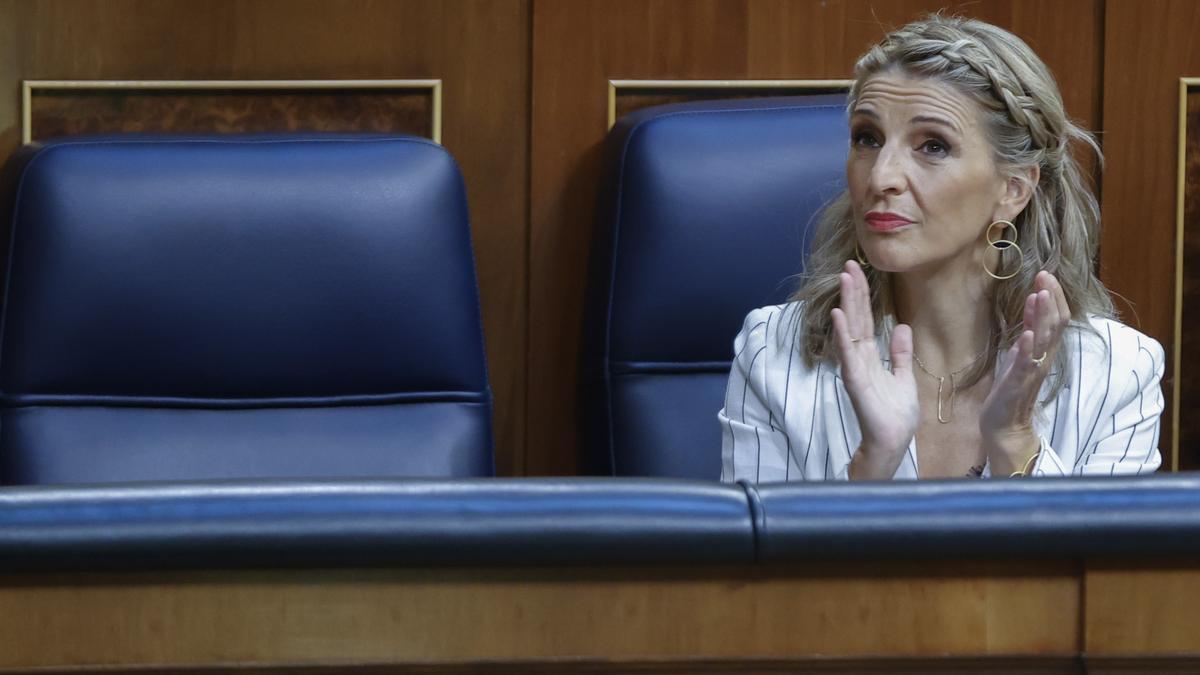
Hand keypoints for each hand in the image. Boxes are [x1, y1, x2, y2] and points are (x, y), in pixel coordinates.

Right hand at [831, 260, 918, 477]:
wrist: (893, 441)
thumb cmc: (895, 414)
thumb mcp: (903, 376)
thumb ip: (900, 353)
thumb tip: (900, 326)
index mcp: (871, 356)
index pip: (865, 319)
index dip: (863, 296)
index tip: (859, 271)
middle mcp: (859, 358)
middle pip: (856, 319)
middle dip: (853, 292)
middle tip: (849, 265)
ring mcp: (855, 369)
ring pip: (850, 331)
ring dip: (847, 305)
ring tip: (845, 280)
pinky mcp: (855, 382)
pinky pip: (848, 355)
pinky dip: (843, 335)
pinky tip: (840, 316)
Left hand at [980, 271, 1070, 472]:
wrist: (1004, 426)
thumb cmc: (1011, 389)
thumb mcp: (1019, 353)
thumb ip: (1028, 330)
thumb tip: (1033, 303)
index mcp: (1043, 351)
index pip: (1056, 319)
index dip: (1054, 297)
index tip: (1047, 275)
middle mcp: (1043, 359)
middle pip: (1054, 325)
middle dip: (1050, 299)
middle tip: (1045, 276)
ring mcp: (1032, 372)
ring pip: (1043, 341)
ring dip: (1042, 318)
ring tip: (1040, 295)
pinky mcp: (1018, 385)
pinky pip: (1026, 365)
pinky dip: (1027, 349)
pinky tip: (1026, 334)